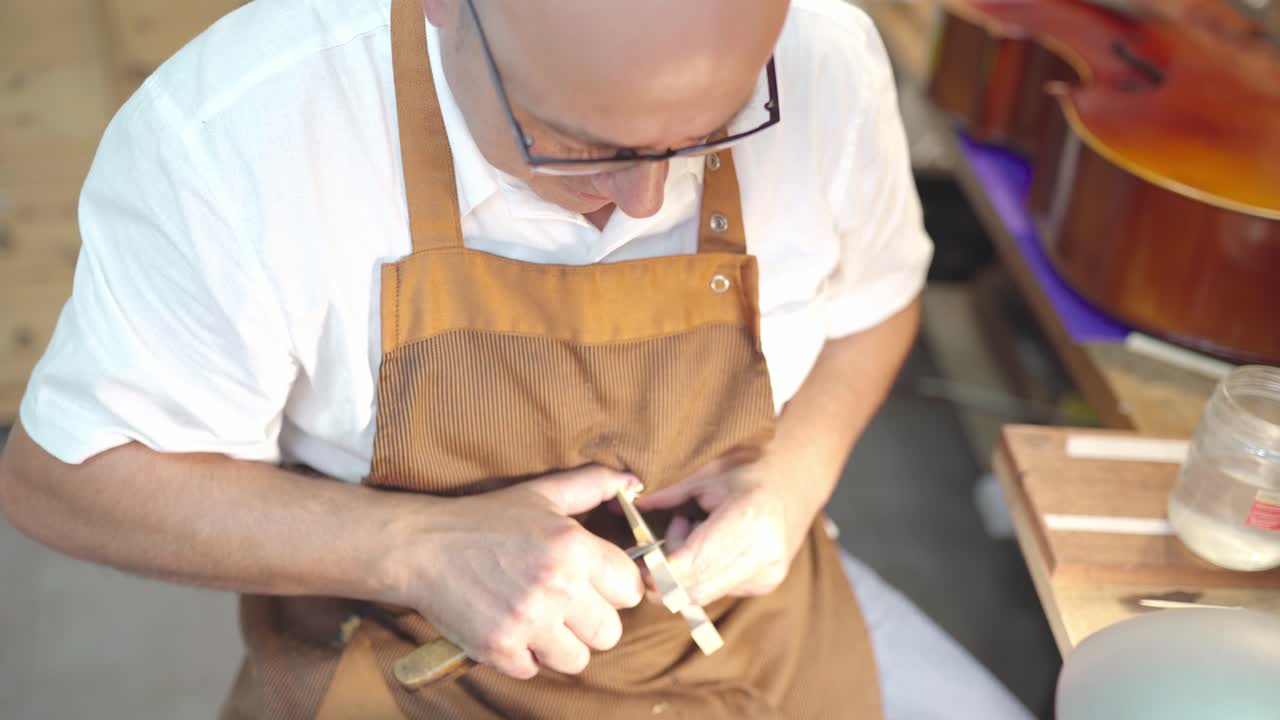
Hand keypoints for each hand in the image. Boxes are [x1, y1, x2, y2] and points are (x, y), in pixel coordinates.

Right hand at [389, 466, 643, 678]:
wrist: (422, 547)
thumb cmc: (486, 519)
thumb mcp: (542, 493)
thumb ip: (593, 485)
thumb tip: (634, 482)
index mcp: (573, 548)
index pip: (631, 589)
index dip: (614, 588)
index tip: (594, 584)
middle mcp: (556, 587)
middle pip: (610, 632)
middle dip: (591, 621)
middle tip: (566, 605)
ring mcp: (527, 621)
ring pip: (578, 659)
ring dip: (561, 644)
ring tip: (539, 619)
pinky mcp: (500, 648)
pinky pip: (535, 670)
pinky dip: (524, 656)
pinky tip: (511, 628)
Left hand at [635, 454, 811, 607]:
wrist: (797, 480)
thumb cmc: (749, 471)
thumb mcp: (705, 474)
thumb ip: (664, 494)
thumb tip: (619, 505)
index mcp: (747, 524)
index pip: (688, 567)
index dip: (655, 569)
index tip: (636, 558)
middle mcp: (761, 557)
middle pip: (692, 590)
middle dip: (664, 574)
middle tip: (659, 540)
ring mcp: (766, 576)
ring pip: (700, 595)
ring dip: (682, 572)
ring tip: (692, 530)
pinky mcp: (764, 585)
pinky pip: (716, 590)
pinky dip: (700, 573)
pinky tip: (709, 542)